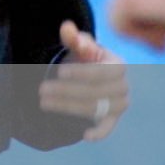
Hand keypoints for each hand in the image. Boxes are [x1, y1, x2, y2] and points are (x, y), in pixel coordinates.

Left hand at [38, 20, 127, 141]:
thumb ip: (73, 39)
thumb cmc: (83, 58)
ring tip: (43, 102)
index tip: (60, 72)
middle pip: (98, 92)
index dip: (83, 73)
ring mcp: (119, 104)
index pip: (105, 71)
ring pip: (96, 108)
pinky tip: (86, 135)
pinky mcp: (111, 118)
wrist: (87, 76)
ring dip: (69, 107)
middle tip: (42, 89)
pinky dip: (100, 132)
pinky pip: (109, 127)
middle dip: (68, 91)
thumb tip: (67, 28)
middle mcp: (122, 85)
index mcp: (118, 65)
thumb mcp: (78, 47)